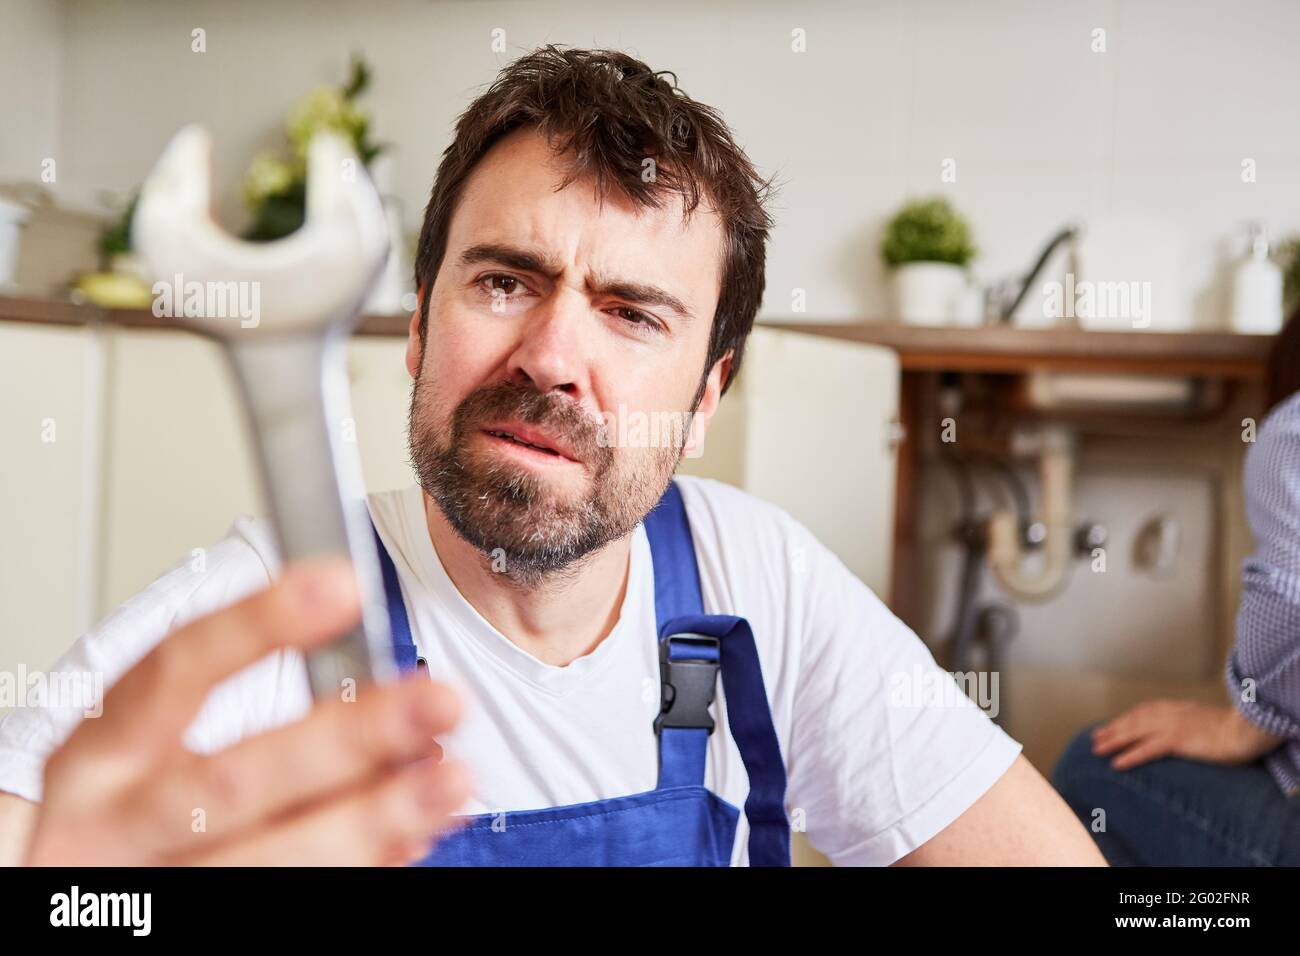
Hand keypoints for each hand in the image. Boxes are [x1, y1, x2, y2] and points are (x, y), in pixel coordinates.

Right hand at [23, 557, 471, 865]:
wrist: (69, 900)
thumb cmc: (127, 818)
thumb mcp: (151, 755)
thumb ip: (255, 718)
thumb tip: (379, 682)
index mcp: (100, 754)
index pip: (175, 671)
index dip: (258, 624)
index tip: (343, 584)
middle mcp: (113, 824)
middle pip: (232, 779)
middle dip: (345, 739)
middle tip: (437, 700)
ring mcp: (148, 889)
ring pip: (265, 859)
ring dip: (372, 817)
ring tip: (450, 780)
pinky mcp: (187, 927)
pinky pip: (289, 903)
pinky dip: (361, 868)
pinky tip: (411, 836)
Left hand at [1091, 699, 1282, 770]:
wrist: (1247, 730)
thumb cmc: (1234, 728)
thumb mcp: (1207, 720)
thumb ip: (1192, 723)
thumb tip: (1186, 732)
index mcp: (1178, 708)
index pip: (1144, 711)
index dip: (1125, 719)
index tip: (1111, 725)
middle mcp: (1170, 713)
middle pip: (1134, 720)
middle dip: (1113, 729)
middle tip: (1095, 738)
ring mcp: (1172, 726)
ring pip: (1135, 732)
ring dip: (1114, 740)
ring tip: (1097, 749)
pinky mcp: (1178, 740)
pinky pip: (1148, 749)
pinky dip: (1130, 755)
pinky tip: (1117, 763)